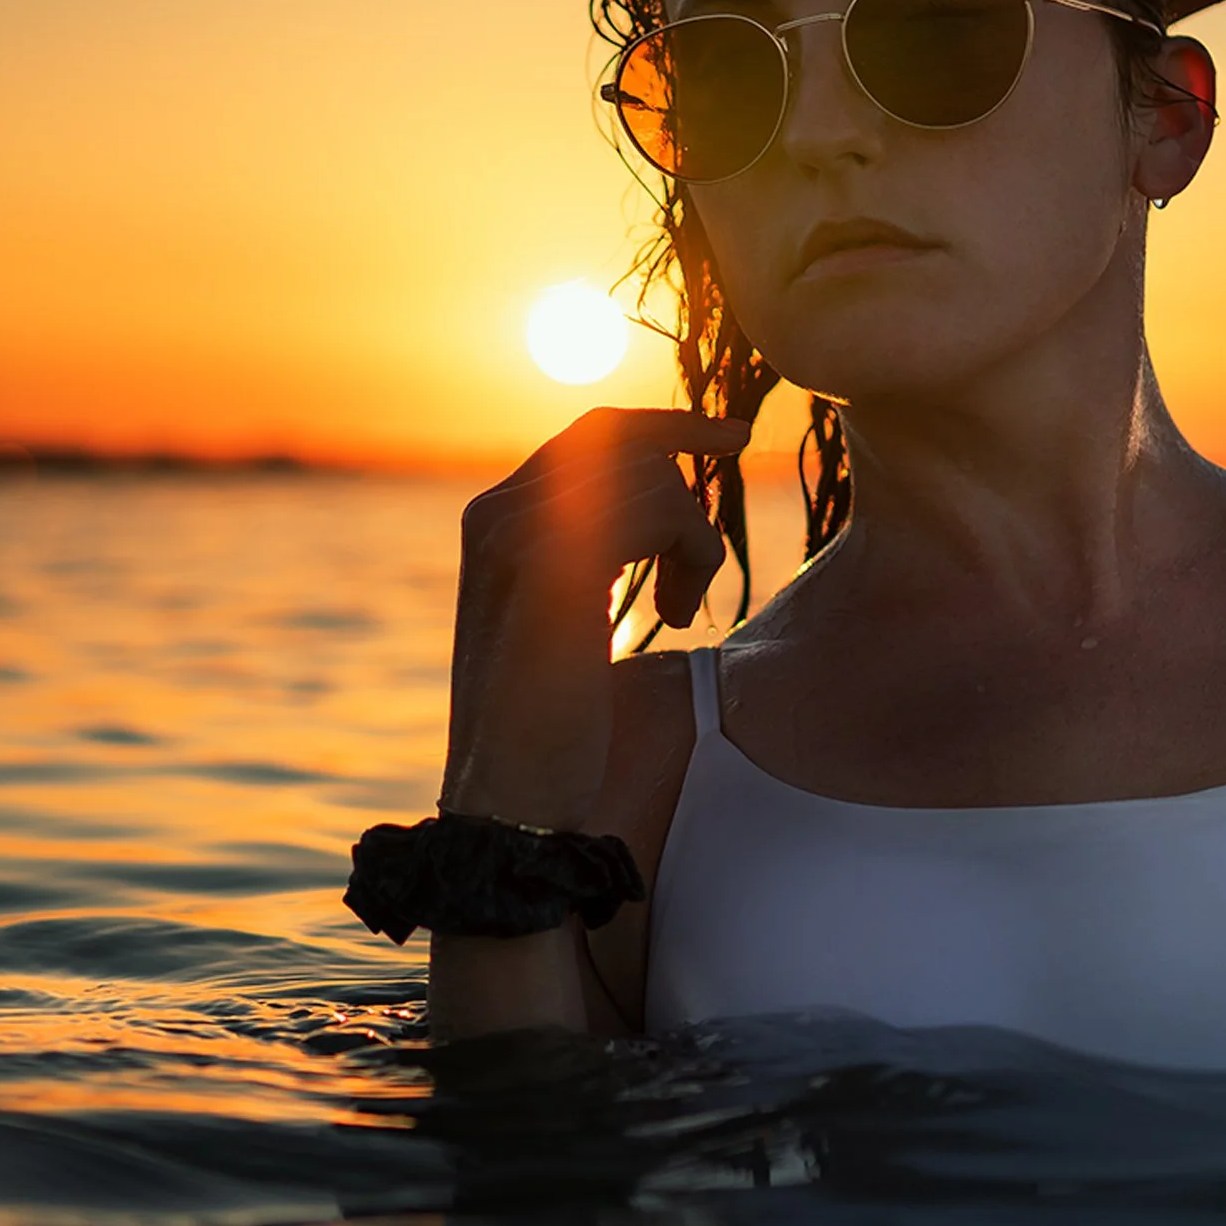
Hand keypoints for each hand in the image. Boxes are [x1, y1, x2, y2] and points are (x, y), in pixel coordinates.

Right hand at [439, 408, 749, 828]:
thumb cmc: (553, 722)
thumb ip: (594, 547)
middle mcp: (496, 512)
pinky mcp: (556, 568)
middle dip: (687, 478)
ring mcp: (519, 535)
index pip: (592, 433)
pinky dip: (692, 553)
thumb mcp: (569, 615)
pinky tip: (674, 614)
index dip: (668, 426)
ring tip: (678, 608)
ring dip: (694, 540)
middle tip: (704, 554)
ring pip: (654, 476)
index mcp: (493, 518)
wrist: (513, 799)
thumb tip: (664, 489)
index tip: (732, 438)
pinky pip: (661, 508)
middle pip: (624, 439)